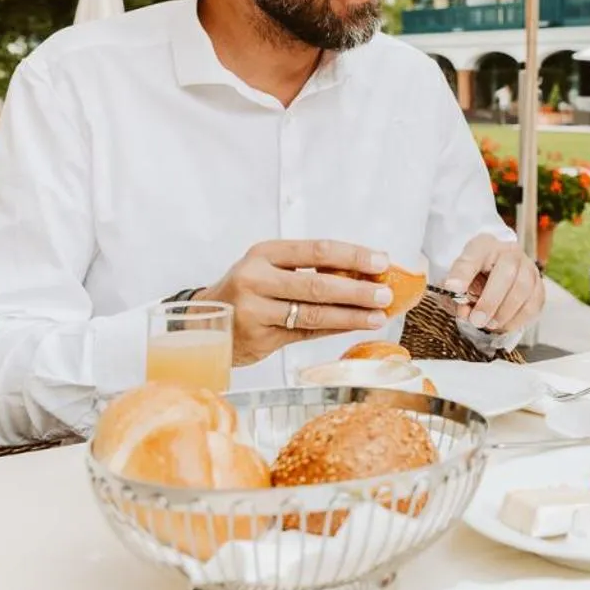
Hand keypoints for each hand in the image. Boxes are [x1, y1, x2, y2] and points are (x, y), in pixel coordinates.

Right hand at [198, 239, 394, 366]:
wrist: (204, 321)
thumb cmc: (247, 290)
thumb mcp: (270, 268)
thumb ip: (308, 269)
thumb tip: (363, 272)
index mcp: (264, 253)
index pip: (317, 250)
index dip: (352, 255)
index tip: (381, 261)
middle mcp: (256, 279)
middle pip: (317, 285)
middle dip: (357, 290)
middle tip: (385, 294)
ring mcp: (255, 311)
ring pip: (313, 314)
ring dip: (351, 315)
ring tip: (378, 316)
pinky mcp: (259, 338)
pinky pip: (306, 333)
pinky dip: (334, 329)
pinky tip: (354, 326)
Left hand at [443, 232, 544, 334]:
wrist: (491, 276)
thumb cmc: (472, 279)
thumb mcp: (456, 285)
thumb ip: (455, 298)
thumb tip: (464, 312)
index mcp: (483, 246)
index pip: (474, 254)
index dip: (463, 272)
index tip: (452, 288)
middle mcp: (509, 252)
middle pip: (507, 272)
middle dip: (490, 301)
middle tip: (476, 320)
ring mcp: (528, 267)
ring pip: (524, 288)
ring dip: (505, 312)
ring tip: (489, 324)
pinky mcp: (539, 285)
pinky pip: (534, 303)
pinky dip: (518, 319)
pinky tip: (503, 325)